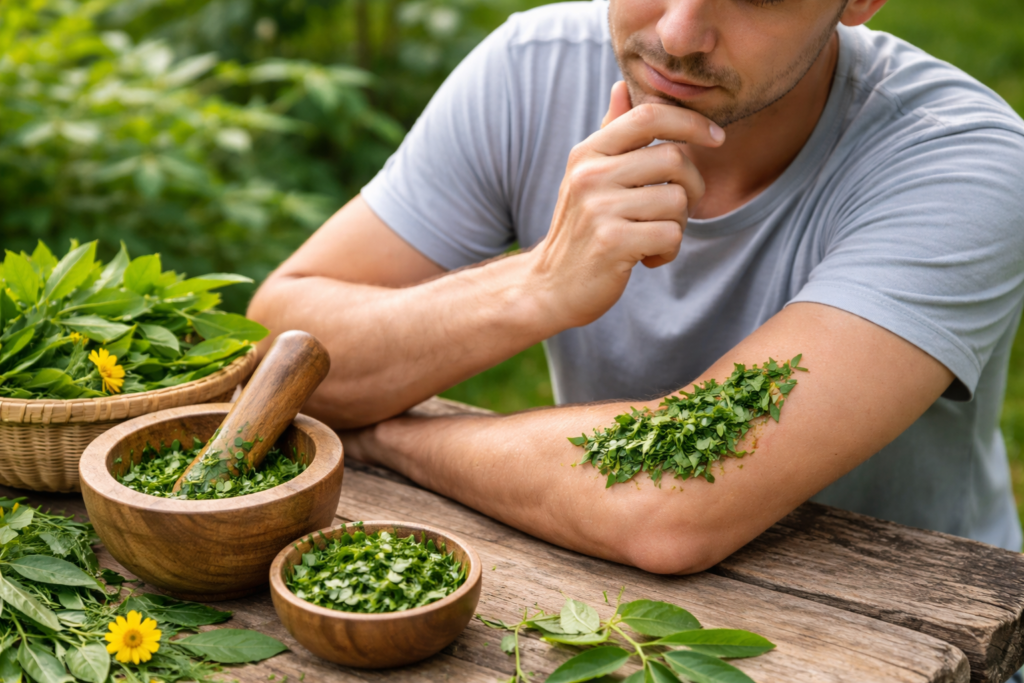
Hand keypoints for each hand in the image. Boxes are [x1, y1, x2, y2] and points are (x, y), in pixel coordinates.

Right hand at [525, 81, 724, 328]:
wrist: (551, 286)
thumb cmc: (581, 230)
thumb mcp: (588, 177)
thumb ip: (610, 135)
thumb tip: (622, 86)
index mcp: (588, 153)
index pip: (649, 116)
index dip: (691, 122)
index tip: (716, 138)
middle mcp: (590, 175)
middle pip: (674, 159)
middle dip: (692, 187)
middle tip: (676, 210)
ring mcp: (599, 208)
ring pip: (677, 200)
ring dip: (678, 225)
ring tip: (652, 237)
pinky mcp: (611, 242)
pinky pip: (671, 234)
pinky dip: (669, 251)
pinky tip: (647, 258)